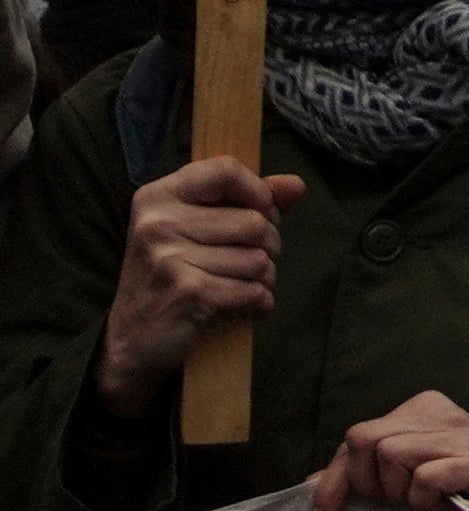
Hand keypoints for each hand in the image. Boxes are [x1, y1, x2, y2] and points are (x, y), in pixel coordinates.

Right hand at [97, 158, 301, 410]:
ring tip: (239, 286)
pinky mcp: (189, 293)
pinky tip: (241, 308)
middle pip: (255, 221)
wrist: (130, 340)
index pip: (226, 170)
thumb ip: (247, 202)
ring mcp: (170, 258)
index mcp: (157, 197)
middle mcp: (158, 223)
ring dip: (263, 279)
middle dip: (268, 246)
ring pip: (259, 259)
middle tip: (246, 262)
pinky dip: (259, 303)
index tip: (261, 212)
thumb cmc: (171, 277)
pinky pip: (255, 291)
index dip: (259, 191)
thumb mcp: (194, 229)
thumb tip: (297, 185)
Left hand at [309, 392, 468, 510]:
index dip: (335, 482)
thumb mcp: (401, 473)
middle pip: (367, 440)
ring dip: (401, 493)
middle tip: (397, 501)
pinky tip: (442, 505)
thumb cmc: (454, 488)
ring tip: (422, 502)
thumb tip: (306, 486)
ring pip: (393, 455)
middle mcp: (442, 413)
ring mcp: (466, 435)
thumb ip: (359, 472)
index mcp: (420, 408)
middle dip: (372, 483)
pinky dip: (425, 499)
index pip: (356, 436)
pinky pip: (427, 477)